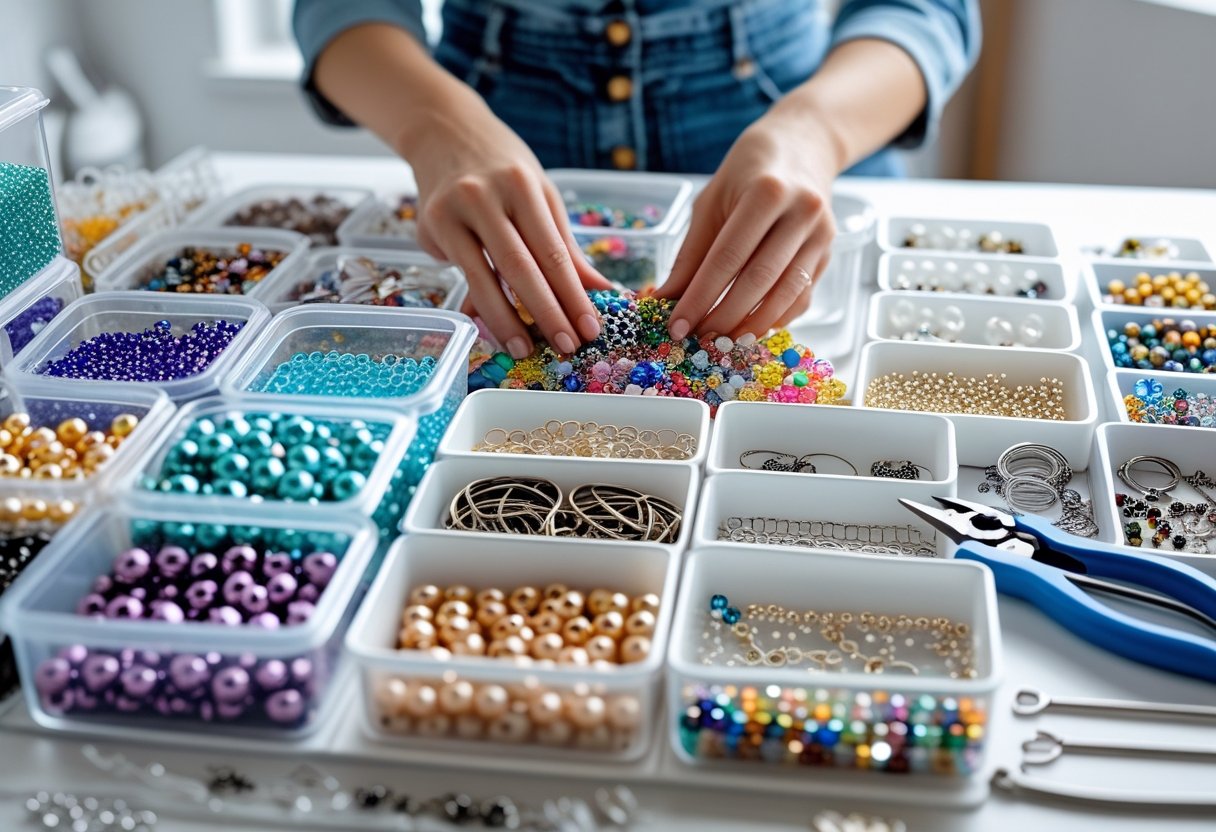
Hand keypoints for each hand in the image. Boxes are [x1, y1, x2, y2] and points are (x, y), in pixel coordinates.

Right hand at [407, 103, 608, 358]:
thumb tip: (600, 291)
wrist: (443, 132)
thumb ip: (565, 245)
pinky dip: (479, 303)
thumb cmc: (502, 168)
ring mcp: (451, 212)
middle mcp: (483, 196)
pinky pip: (460, 273)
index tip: (590, 328)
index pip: (552, 251)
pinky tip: (494, 328)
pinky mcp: (428, 228)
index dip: (572, 295)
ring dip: (507, 320)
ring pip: (483, 277)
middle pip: (520, 267)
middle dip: (546, 313)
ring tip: (526, 350)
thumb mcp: (540, 194)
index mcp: (521, 186)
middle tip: (567, 347)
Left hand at [656, 112, 841, 339]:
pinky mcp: (828, 253)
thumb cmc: (747, 173)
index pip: (727, 258)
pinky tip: (750, 327)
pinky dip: (775, 318)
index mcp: (766, 192)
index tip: (677, 324)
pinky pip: (802, 296)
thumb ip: (691, 253)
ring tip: (721, 340)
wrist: (803, 147)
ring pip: (785, 294)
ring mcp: (821, 234)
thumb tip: (665, 299)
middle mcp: (801, 212)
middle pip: (758, 280)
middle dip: (723, 316)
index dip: (700, 297)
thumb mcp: (711, 202)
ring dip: (750, 324)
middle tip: (697, 339)